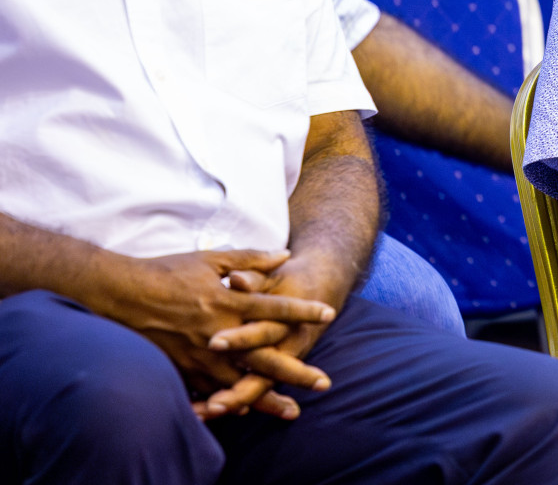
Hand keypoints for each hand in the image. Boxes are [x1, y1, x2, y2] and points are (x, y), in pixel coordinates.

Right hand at [98, 249, 335, 420]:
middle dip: (295, 370)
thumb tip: (284, 255)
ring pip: (239, 382)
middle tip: (323, 382)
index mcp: (228, 301)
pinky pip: (207, 391)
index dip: (303, 310)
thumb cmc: (166, 271)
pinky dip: (226, 402)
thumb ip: (250, 259)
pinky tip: (243, 411)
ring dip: (266, 397)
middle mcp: (218, 332)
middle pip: (264, 355)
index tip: (329, 313)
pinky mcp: (179, 369)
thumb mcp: (211, 259)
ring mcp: (198, 355)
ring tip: (291, 409)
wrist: (118, 293)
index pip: (275, 307)